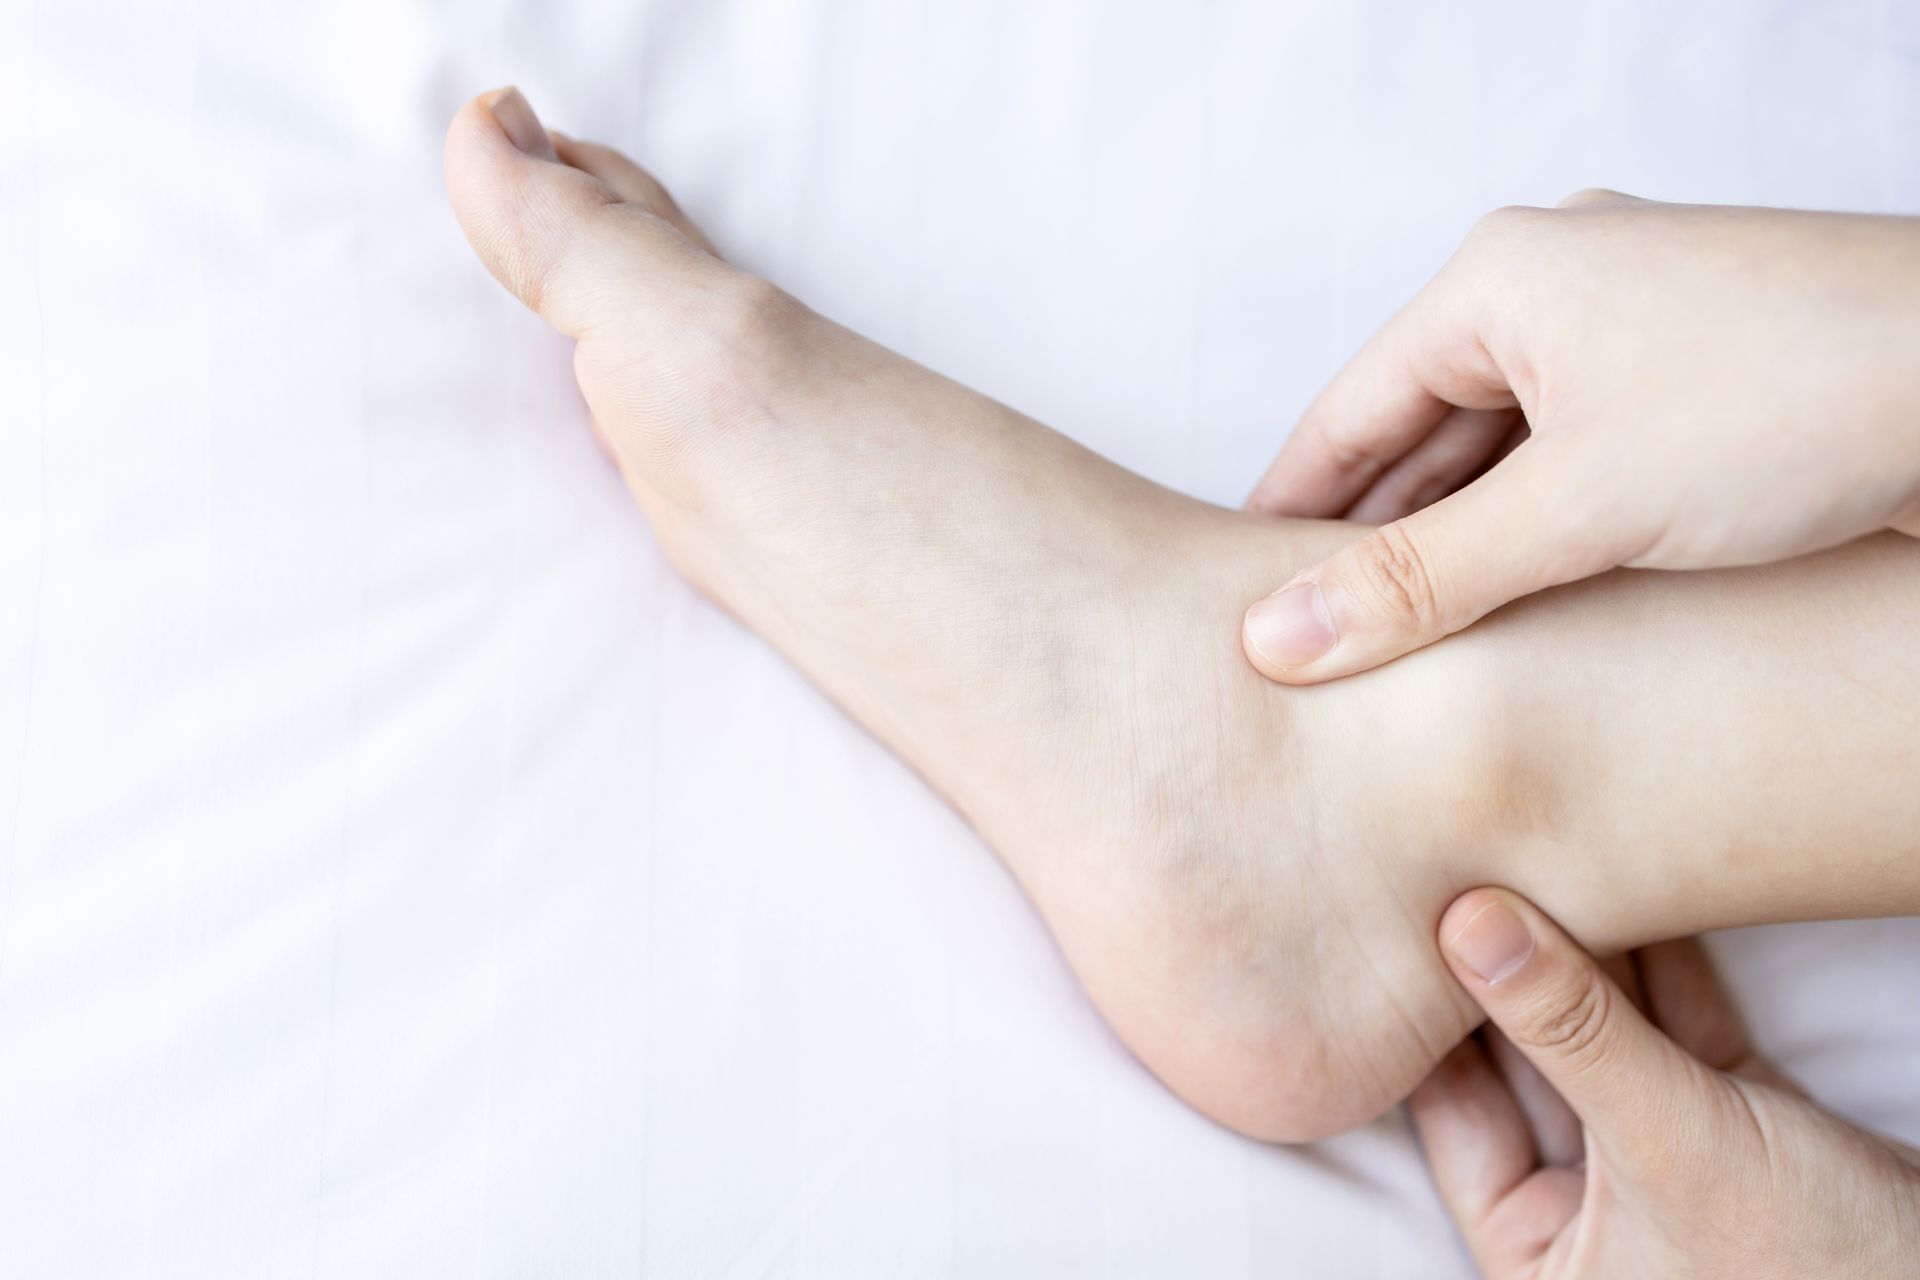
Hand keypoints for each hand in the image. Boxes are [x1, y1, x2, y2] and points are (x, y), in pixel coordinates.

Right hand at [1241, 193, 1919, 683]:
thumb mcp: (1582, 505)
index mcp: (1501, 280)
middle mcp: (1558, 296)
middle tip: (1311, 659)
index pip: (1345, 415)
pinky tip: (1515, 624)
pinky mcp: (1696, 395)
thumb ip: (1421, 581)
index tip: (1231, 606)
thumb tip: (1276, 639)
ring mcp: (1633, 344)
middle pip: (1417, 442)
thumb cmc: (1808, 395)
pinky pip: (1574, 475)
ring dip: (1457, 556)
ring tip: (1399, 664)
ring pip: (1499, 466)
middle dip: (1369, 547)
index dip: (1284, 517)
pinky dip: (1537, 545)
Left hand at [1410, 888, 1919, 1277]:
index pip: (1454, 1110)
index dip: (1431, 1007)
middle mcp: (1584, 1218)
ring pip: (1600, 1037)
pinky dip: (1664, 965)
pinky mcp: (1734, 1129)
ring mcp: (1657, 1168)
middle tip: (1477, 855)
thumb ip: (1572, 1033)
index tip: (1410, 904)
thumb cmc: (1822, 1274)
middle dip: (1509, 965)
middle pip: (1524, 1063)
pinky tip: (1637, 881)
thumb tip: (1468, 924)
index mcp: (1536, 1258)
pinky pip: (1677, 1032)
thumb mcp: (1674, 1145)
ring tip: (1547, 845)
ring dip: (1588, 949)